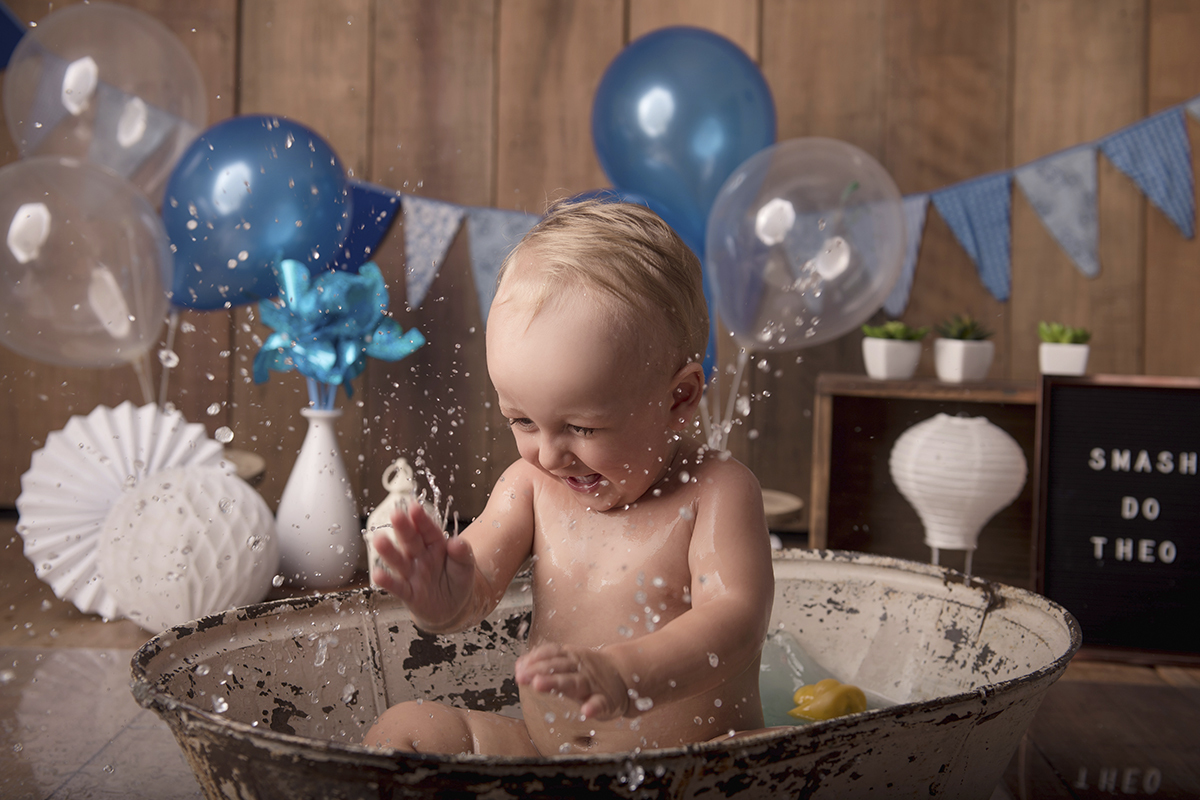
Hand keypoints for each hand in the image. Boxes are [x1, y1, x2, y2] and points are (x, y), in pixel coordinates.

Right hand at [371, 502, 475, 630]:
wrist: (453, 607)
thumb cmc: (457, 579)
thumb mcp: (466, 565)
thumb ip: (462, 553)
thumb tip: (457, 542)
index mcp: (435, 544)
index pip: (428, 530)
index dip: (421, 519)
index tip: (414, 507)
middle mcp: (420, 556)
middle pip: (410, 541)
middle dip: (403, 528)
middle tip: (395, 514)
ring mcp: (412, 574)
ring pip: (399, 561)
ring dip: (389, 551)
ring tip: (379, 540)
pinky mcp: (408, 593)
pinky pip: (397, 587)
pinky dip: (388, 582)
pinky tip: (378, 574)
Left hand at [514, 643, 631, 720]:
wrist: (624, 674)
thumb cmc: (589, 671)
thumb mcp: (568, 662)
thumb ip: (544, 665)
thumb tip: (519, 667)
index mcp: (570, 658)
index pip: (551, 654)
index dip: (534, 660)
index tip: (519, 669)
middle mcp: (580, 669)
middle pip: (558, 667)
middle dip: (539, 671)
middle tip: (522, 677)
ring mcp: (592, 684)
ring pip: (574, 682)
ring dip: (556, 683)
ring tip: (539, 685)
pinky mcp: (606, 701)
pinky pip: (600, 703)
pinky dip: (594, 707)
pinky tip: (587, 711)